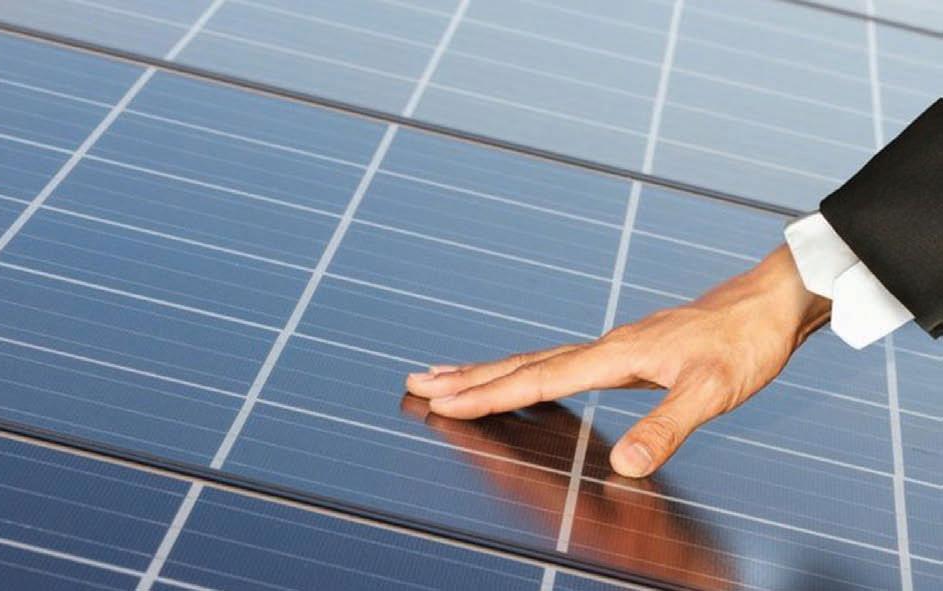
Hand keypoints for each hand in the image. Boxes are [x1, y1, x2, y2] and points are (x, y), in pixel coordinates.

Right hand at [405, 245, 830, 477]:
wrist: (768, 303)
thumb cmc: (743, 344)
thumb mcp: (713, 392)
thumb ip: (666, 428)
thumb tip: (623, 467)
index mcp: (614, 355)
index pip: (537, 381)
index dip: (488, 395)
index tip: (442, 400)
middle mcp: (603, 347)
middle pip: (521, 365)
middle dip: (467, 378)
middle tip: (416, 382)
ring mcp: (611, 348)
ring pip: (534, 361)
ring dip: (486, 371)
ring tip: (446, 375)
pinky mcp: (624, 352)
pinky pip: (557, 364)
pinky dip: (524, 371)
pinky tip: (522, 377)